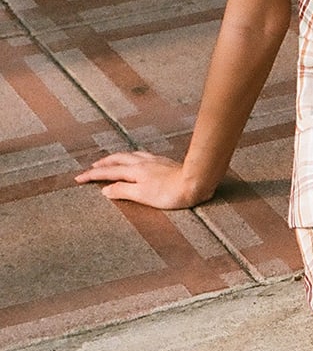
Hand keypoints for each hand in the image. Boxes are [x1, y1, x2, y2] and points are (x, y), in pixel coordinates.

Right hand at [75, 151, 213, 209]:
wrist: (196, 181)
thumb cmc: (171, 193)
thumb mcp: (142, 195)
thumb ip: (123, 191)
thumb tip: (105, 189)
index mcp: (134, 171)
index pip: (108, 172)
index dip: (92, 175)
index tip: (78, 178)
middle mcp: (142, 162)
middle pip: (117, 159)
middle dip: (103, 163)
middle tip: (92, 167)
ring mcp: (154, 160)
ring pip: (130, 155)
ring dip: (117, 158)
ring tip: (112, 161)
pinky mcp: (164, 162)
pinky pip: (142, 156)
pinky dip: (133, 157)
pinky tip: (139, 160)